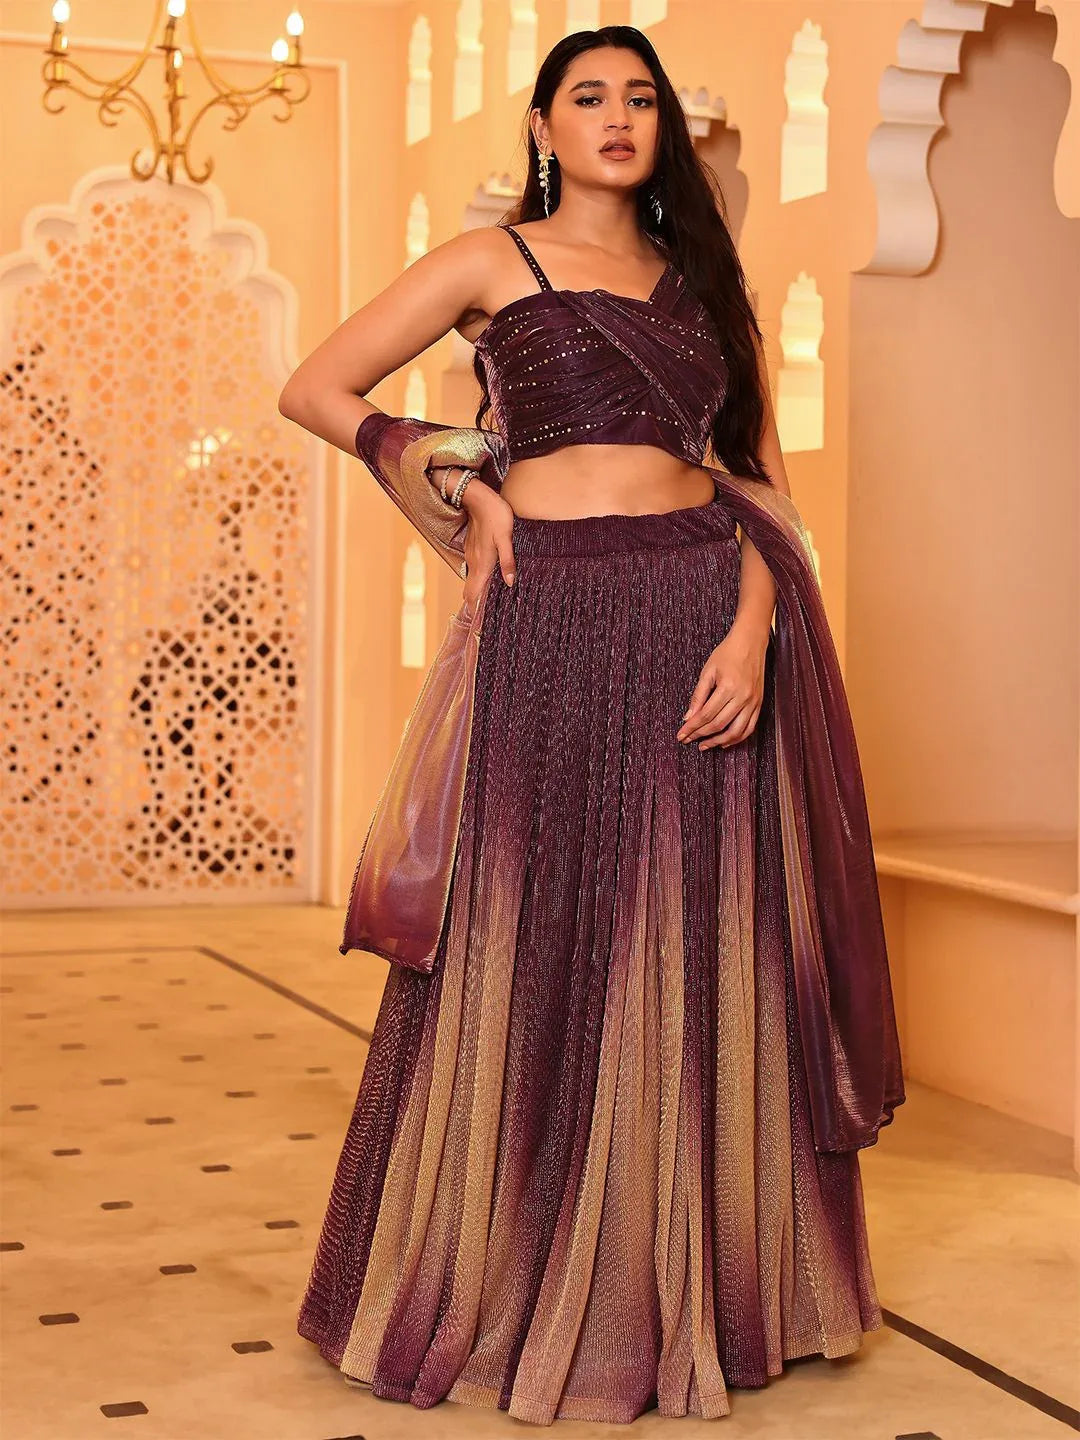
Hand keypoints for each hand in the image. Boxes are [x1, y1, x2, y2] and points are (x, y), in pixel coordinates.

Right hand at [455, 478, 515, 613]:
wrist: (478, 497)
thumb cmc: (495, 516)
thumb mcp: (506, 539)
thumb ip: (507, 562)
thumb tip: (509, 584)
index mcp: (482, 564)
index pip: (472, 594)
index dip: (474, 609)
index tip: (479, 623)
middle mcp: (473, 563)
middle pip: (470, 590)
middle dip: (476, 603)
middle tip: (487, 615)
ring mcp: (471, 555)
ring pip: (472, 579)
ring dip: (479, 590)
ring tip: (491, 598)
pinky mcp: (473, 547)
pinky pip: (474, 568)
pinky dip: (480, 577)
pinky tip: (491, 576)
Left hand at [676, 621, 769, 749]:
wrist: (750, 643)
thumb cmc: (727, 654)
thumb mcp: (708, 672)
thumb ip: (698, 696)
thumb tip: (688, 718)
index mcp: (728, 687)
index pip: (706, 715)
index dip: (692, 728)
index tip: (681, 735)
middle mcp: (742, 697)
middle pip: (718, 725)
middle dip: (700, 735)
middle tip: (688, 741)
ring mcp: (753, 702)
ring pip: (736, 732)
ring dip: (718, 742)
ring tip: (704, 745)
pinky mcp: (759, 704)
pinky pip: (749, 728)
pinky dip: (737, 738)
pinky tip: (724, 741)